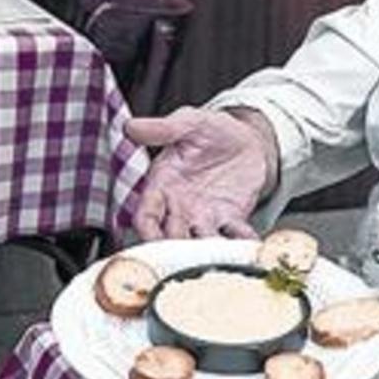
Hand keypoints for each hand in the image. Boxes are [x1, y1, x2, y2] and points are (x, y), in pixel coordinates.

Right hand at [126, 107, 276, 239]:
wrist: (245, 139)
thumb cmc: (211, 130)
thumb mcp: (189, 123)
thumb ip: (163, 129)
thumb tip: (130, 126)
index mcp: (162, 184)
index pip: (147, 214)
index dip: (147, 229)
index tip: (152, 239)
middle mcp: (179, 206)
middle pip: (172, 236)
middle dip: (177, 249)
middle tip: (186, 256)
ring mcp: (205, 216)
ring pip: (201, 242)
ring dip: (207, 251)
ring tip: (217, 254)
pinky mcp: (230, 218)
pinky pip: (235, 235)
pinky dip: (241, 242)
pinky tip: (248, 245)